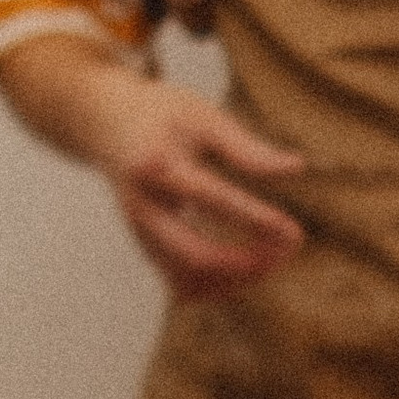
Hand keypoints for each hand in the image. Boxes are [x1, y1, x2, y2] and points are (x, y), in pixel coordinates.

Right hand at [0, 41, 302, 296]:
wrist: (102, 122)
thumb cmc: (159, 113)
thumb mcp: (203, 117)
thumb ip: (246, 148)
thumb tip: (296, 169)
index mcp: (157, 166)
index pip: (211, 200)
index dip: (256, 221)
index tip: (294, 233)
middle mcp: (142, 207)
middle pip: (194, 256)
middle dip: (247, 264)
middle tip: (289, 249)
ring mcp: (139, 231)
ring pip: (186, 280)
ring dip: (235, 280)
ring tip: (272, 258)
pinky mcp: (144, 245)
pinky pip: (179, 283)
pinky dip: (217, 284)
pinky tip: (246, 265)